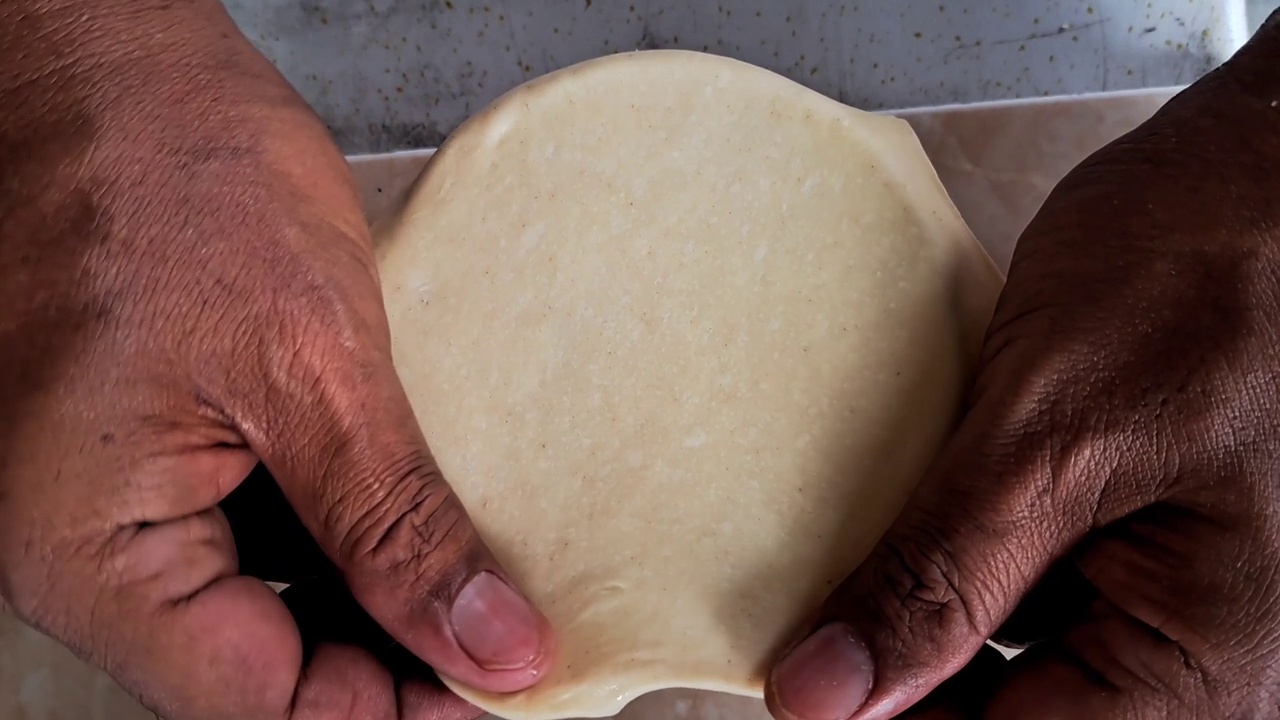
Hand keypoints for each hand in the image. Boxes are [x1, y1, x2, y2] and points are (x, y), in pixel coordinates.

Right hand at [0, 2, 552, 717]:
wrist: (102, 62)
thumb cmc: (163, 165)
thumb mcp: (311, 361)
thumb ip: (394, 524)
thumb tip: (484, 644)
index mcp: (89, 550)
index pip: (260, 706)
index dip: (392, 711)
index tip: (501, 687)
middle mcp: (78, 550)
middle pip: (255, 673)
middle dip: (386, 668)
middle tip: (502, 642)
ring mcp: (105, 505)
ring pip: (255, 615)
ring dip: (365, 614)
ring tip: (472, 592)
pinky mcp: (142, 458)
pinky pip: (242, 544)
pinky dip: (330, 552)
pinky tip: (407, 537)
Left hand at [767, 13, 1279, 719]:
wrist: (1260, 169)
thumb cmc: (1213, 272)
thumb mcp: (1052, 438)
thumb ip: (941, 579)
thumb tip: (826, 695)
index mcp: (1198, 665)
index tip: (795, 687)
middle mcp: (1183, 647)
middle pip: (998, 710)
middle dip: (892, 671)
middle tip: (793, 627)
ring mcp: (1149, 588)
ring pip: (994, 652)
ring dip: (907, 614)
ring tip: (821, 572)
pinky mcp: (1110, 528)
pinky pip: (1009, 579)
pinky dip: (937, 557)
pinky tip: (878, 522)